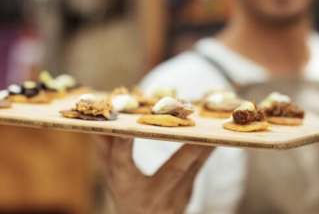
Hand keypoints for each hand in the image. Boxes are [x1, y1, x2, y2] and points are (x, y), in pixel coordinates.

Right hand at [94, 135, 214, 213]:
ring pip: (193, 169)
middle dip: (189, 150)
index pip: (122, 164)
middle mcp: (150, 196)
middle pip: (172, 171)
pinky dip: (208, 151)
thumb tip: (99, 119)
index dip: (124, 146)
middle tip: (202, 132)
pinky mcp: (186, 196)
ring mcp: (173, 200)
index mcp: (125, 186)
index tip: (128, 128)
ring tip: (218, 129)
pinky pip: (199, 169)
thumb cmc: (125, 193)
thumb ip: (105, 147)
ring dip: (206, 147)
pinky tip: (219, 138)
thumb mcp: (111, 175)